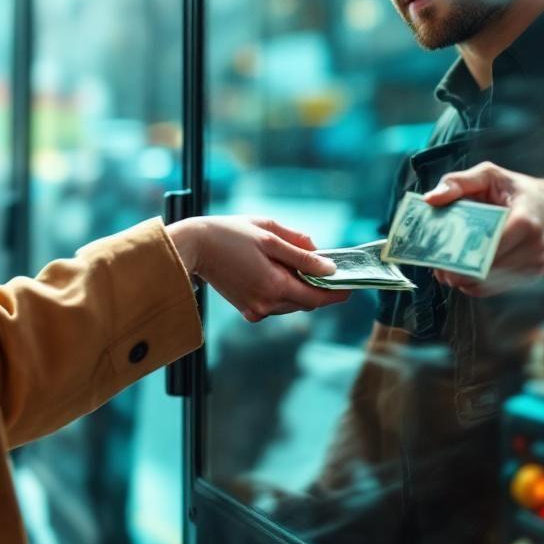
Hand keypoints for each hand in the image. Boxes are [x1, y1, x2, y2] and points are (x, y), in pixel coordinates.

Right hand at [166, 216, 348, 321]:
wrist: (193, 246)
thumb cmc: (230, 234)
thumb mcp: (270, 235)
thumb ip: (302, 253)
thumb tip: (329, 267)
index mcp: (274, 286)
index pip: (317, 298)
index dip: (336, 293)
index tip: (350, 287)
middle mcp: (266, 304)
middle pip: (305, 301)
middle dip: (317, 286)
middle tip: (324, 265)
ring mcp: (255, 309)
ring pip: (290, 303)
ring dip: (298, 287)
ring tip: (293, 262)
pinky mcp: (246, 309)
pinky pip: (274, 303)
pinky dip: (281, 289)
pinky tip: (273, 269)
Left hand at [421, 162, 543, 296]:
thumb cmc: (520, 190)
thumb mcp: (490, 175)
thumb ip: (459, 182)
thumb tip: (430, 198)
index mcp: (525, 220)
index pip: (488, 247)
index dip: (461, 255)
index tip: (439, 256)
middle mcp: (534, 246)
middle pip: (488, 270)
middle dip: (459, 272)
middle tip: (438, 268)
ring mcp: (537, 263)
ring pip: (492, 284)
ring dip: (466, 281)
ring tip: (447, 272)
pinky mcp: (535, 274)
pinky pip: (500, 287)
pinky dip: (480, 285)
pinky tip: (466, 274)